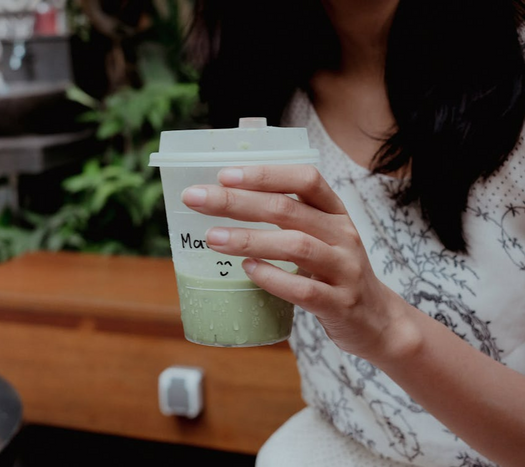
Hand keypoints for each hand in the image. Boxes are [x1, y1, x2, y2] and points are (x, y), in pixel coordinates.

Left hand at [180, 164, 416, 362]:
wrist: (378, 321)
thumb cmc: (335, 272)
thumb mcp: (321, 237)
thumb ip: (288, 220)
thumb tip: (225, 202)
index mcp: (335, 213)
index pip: (305, 179)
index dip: (265, 174)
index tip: (224, 175)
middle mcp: (342, 235)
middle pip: (288, 209)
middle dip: (237, 202)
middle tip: (198, 199)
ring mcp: (344, 269)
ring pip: (295, 246)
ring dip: (249, 239)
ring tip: (213, 238)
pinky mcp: (340, 303)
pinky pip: (303, 288)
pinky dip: (272, 277)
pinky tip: (247, 270)